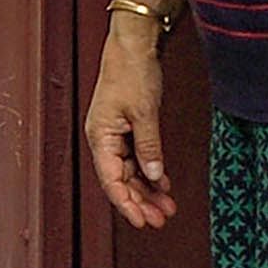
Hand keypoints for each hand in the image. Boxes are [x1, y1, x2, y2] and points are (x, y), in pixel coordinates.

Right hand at [86, 2, 173, 231]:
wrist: (132, 45)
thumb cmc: (132, 73)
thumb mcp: (144, 112)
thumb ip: (149, 146)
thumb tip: (154, 176)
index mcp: (100, 137)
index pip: (111, 180)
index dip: (127, 204)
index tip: (143, 222)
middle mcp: (103, 139)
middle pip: (120, 181)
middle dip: (140, 202)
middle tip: (161, 220)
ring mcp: (114, 135)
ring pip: (130, 172)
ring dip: (148, 190)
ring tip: (167, 207)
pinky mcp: (126, 129)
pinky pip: (137, 159)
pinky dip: (150, 172)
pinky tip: (164, 184)